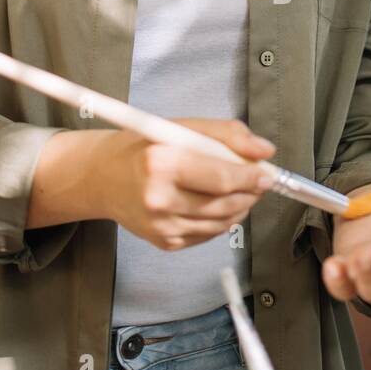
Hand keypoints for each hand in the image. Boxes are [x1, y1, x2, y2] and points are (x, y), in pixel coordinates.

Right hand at [92, 118, 276, 249]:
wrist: (103, 177)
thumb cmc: (143, 147)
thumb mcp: (182, 127)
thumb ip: (228, 134)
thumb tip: (265, 151)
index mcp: (161, 163)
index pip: (222, 178)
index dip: (251, 177)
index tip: (267, 172)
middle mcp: (158, 199)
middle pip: (225, 204)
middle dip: (250, 193)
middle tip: (258, 181)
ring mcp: (160, 226)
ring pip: (221, 223)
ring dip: (239, 207)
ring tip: (240, 190)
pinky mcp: (164, 241)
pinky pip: (208, 233)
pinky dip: (221, 219)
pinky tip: (216, 203)